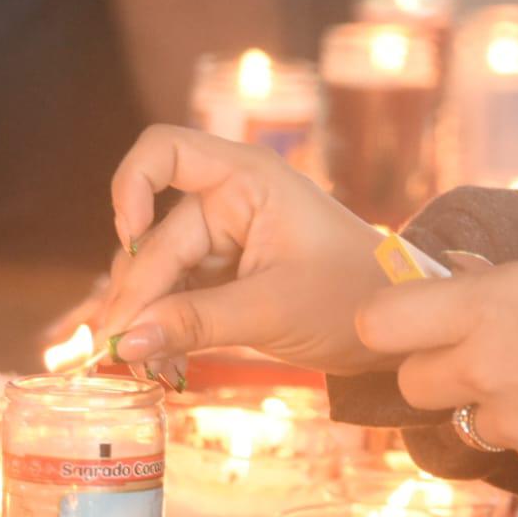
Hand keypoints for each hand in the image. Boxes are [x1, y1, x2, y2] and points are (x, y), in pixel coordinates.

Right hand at [102, 125, 389, 375]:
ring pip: (158, 273)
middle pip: (155, 238)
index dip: (131, 186)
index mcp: (247, 180)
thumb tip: (124, 342)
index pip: (163, 150)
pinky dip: (166, 330)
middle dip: (138, 295)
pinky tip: (164, 364)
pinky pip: (176, 298)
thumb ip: (195, 322)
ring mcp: (223, 241)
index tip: (129, 237)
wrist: (395, 330)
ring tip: (148, 366)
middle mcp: (227, 201)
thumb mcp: (272, 311)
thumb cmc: (353, 300)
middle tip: (122, 350)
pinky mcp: (222, 277)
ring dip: (147, 319)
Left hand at [355, 249, 517, 481]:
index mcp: (485, 308)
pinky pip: (516, 451)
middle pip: (412, 383)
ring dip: (490, 406)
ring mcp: (515, 423)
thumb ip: (493, 281)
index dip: (388, 322)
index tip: (404, 320)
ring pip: (465, 422)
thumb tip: (448, 275)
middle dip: (434, 370)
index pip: (379, 323)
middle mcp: (486, 370)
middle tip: (478, 355)